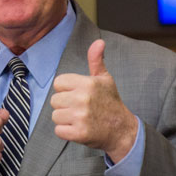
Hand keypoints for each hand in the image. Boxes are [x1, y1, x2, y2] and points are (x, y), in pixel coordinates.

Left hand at [50, 39, 137, 161]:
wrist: (121, 129)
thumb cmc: (110, 102)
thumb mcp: (105, 79)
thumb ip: (96, 60)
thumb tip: (99, 42)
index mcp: (87, 83)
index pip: (58, 83)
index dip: (66, 90)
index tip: (78, 95)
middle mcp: (83, 98)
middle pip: (54, 100)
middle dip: (64, 106)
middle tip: (80, 109)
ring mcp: (81, 117)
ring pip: (55, 116)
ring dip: (65, 119)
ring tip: (79, 119)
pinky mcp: (79, 133)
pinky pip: (58, 130)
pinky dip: (66, 132)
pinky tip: (78, 129)